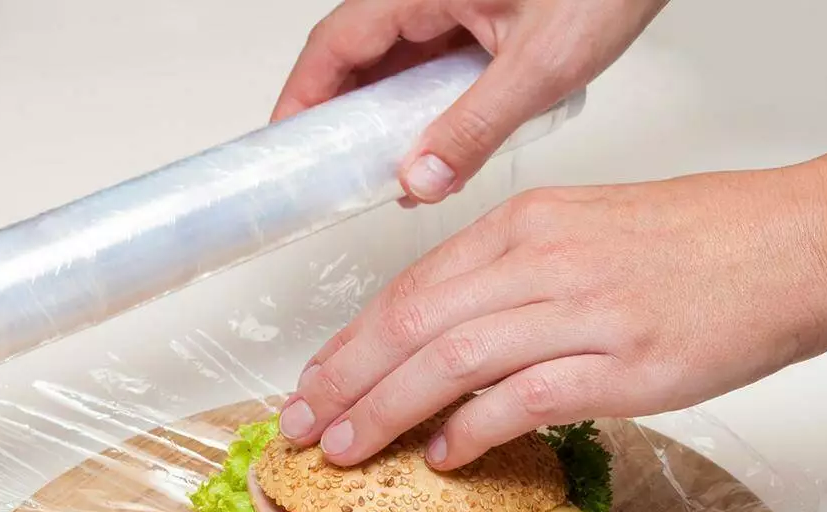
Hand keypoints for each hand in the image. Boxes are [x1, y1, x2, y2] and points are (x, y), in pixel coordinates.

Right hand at [271, 0, 669, 203]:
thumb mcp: (539, 65)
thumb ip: (476, 127)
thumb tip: (423, 179)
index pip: (336, 45)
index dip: (304, 98)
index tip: (288, 147)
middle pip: (359, 55)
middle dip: (342, 116)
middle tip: (331, 172)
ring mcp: (455, 2)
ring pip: (398, 62)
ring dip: (388, 117)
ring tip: (383, 173)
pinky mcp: (482, 15)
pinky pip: (435, 62)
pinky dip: (427, 105)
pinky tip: (437, 147)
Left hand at [278, 165, 826, 467]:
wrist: (807, 242)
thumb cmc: (714, 239)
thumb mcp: (597, 233)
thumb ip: (524, 279)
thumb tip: (466, 342)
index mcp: (530, 224)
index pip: (412, 288)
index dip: (353, 343)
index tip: (318, 381)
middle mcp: (542, 260)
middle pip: (411, 325)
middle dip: (345, 381)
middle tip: (303, 426)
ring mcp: (581, 310)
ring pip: (447, 363)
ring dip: (385, 412)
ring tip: (346, 452)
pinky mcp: (623, 363)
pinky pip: (520, 399)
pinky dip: (471, 430)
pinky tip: (442, 456)